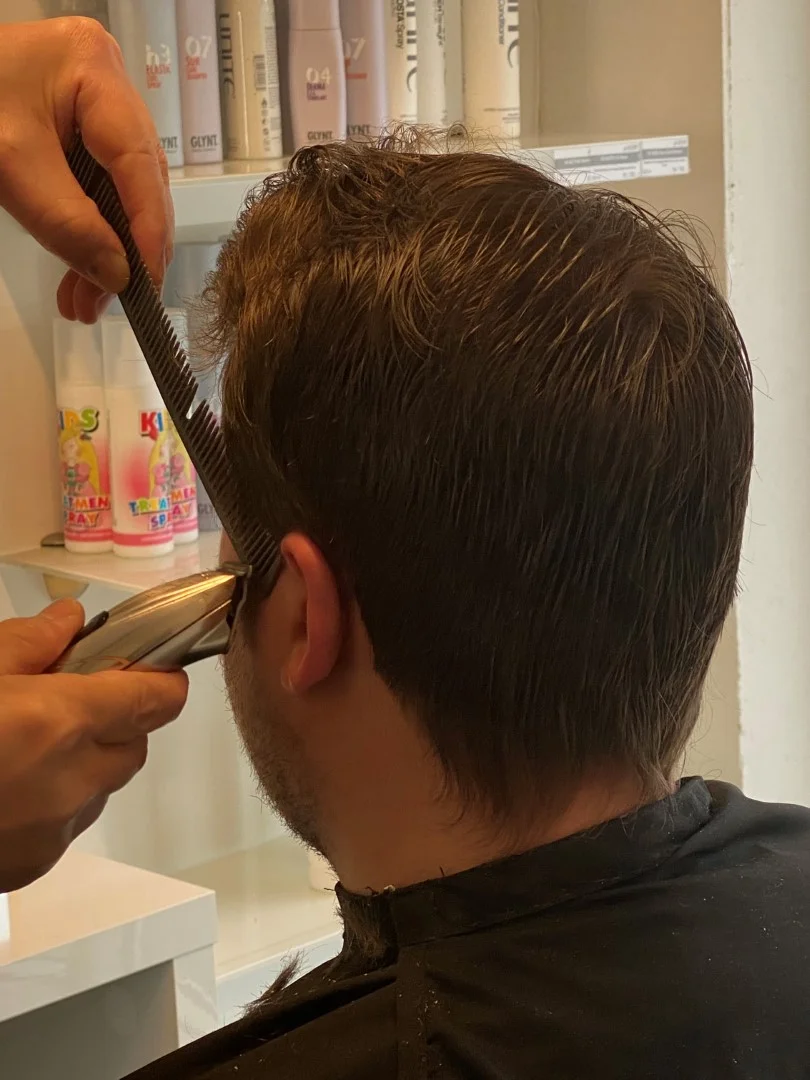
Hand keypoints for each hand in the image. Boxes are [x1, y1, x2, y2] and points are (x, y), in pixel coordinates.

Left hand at [0, 17, 173, 323]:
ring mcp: (97, 104)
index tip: (146, 285)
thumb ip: (67, 223)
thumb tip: (119, 277)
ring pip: (119, 190)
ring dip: (106, 251)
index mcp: (95, 70)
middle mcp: (110, 83)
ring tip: (85, 303)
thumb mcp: (11, 167)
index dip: (148, 229)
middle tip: (110, 303)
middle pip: (135, 180)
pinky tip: (80, 275)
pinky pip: (97, 185)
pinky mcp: (79, 126)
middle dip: (124, 249)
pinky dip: (88, 231)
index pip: (138, 162)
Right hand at [0, 600, 187, 891]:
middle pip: (136, 744)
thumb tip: (68, 621)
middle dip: (114, 717)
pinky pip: (68, 823)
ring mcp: (54, 831)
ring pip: (103, 786)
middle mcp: (72, 782)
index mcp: (62, 723)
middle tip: (65, 697)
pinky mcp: (31, 866)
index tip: (142, 662)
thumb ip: (27, 643)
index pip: (158, 698)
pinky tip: (2, 786)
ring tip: (21, 744)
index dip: (159, 676)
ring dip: (84, 760)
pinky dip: (54, 799)